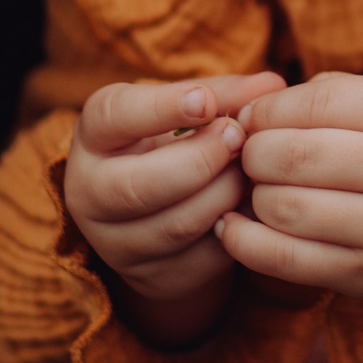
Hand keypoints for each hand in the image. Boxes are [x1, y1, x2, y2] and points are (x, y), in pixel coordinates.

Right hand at [65, 72, 288, 347]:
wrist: (156, 213)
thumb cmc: (173, 142)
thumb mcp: (185, 110)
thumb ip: (223, 94)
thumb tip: (272, 84)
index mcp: (94, 136)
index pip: (113, 117)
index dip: (160, 108)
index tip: (204, 100)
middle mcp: (90, 193)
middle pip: (139, 185)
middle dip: (201, 160)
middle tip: (238, 137)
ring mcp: (117, 243)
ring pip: (176, 225)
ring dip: (224, 194)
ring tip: (246, 171)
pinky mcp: (153, 278)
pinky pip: (202, 260)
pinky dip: (235, 231)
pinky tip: (247, 207)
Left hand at [222, 74, 362, 361]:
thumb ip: (345, 94)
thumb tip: (259, 105)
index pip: (319, 101)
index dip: (271, 107)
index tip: (256, 115)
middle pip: (290, 153)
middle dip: (253, 149)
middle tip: (253, 152)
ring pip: (280, 205)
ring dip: (254, 193)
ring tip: (263, 186)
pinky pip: (282, 259)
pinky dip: (243, 240)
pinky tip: (235, 225)